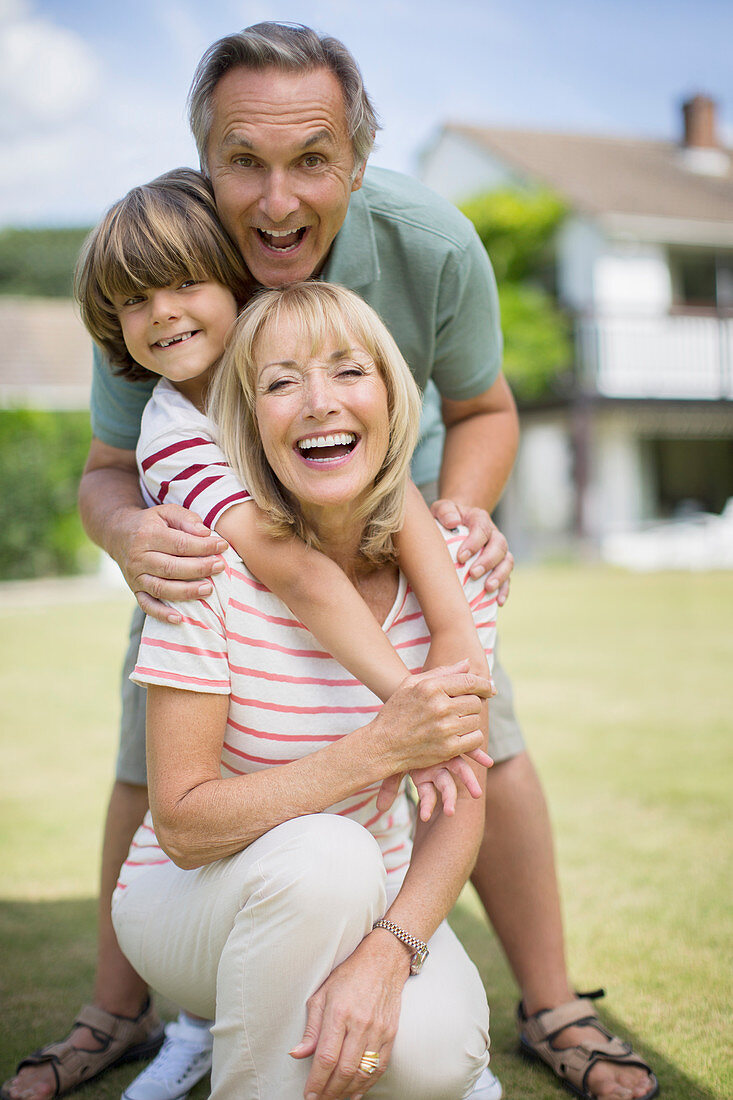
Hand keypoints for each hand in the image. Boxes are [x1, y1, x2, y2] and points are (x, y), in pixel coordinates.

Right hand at [114, 504, 228, 622]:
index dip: (203, 546)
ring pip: (161, 588)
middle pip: (171, 567)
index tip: (222, 546)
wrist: (119, 534)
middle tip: (220, 566)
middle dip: (199, 568)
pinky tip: (180, 619)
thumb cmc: (152, 523)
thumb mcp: (166, 512)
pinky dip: (161, 614)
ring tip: (209, 589)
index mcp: (147, 535)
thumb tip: (205, 533)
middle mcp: (138, 557)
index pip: (179, 544)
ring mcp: (135, 576)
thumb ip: (186, 519)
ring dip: (186, 591)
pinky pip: (147, 605)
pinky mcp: (135, 590)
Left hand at [289, 936, 407, 1098]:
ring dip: (347, 1092)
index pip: (326, 1057)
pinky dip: (367, 1083)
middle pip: (344, 1070)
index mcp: (339, 1012)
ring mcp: (378, 1030)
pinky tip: (356, 1092)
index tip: (309, 1095)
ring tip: (335, 1099)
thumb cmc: (349, 974)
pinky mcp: (391, 1033)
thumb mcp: (322, 994)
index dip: (316, 1081)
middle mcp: (360, 1023)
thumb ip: (311, 1027)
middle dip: (330, 1092)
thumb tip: (297, 1053)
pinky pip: (379, 1066)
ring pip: (362, 1072)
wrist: (383, 960)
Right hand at [370, 661, 491, 776]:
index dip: (484, 684)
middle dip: (472, 704)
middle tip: (462, 709)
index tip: (490, 688)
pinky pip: (475, 740)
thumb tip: (468, 663)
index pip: (469, 681)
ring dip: (470, 721)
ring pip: (476, 720)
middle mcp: (440, 706)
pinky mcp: (448, 748)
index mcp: (431, 687)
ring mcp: (445, 728)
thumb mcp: (411, 684)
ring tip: (456, 722)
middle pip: (475, 702)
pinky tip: (459, 736)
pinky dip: (471, 739)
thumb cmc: (396, 711)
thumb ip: (441, 672)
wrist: (382, 745)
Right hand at [376, 749, 492, 818]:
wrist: (413, 715)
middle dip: (449, 799)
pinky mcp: (456, 739)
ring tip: (477, 794)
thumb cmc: (399, 739)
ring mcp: (448, 754)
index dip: (427, 804)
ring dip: (468, 781)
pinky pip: (467, 748)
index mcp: (422, 774)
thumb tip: (380, 809)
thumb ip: (389, 784)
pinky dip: (476, 754)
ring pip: (459, 770)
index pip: (426, 793)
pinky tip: (487, 762)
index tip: (426, 816)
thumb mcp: (394, 761)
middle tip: (451, 812)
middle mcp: (437, 768)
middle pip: (445, 786)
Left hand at [431, 499, 513, 605]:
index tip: (460, 557)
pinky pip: (508, 577)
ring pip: (507, 561)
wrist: (457, 523)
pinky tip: (498, 602)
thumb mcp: (442, 508)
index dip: (474, 543)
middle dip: (488, 561)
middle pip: (500, 545)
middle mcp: (493, 534)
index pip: (482, 528)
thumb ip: (445, 511)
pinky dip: (505, 589)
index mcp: (479, 519)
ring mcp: (499, 551)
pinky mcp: (500, 566)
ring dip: (500, 576)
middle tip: (473, 573)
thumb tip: (452, 522)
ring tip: (488, 588)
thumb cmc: (446, 518)